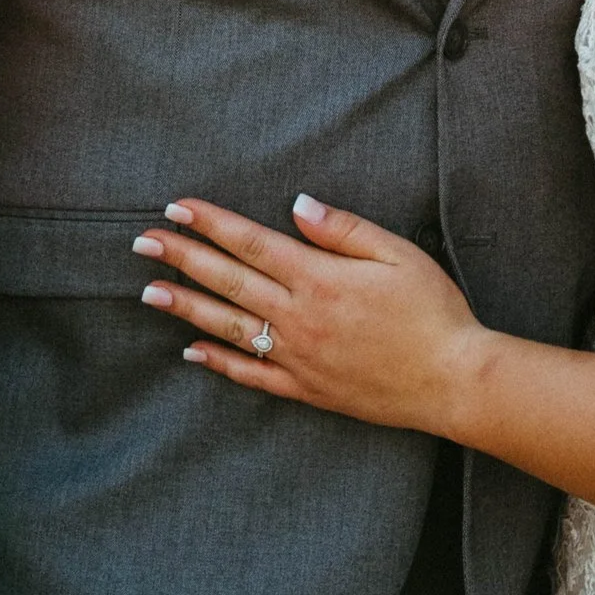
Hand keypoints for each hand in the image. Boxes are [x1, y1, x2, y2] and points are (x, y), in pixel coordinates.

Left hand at [136, 196, 488, 435]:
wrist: (452, 380)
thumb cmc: (433, 312)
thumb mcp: (398, 254)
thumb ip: (344, 229)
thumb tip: (298, 205)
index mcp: (320, 278)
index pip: (252, 243)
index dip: (212, 224)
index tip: (177, 208)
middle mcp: (299, 317)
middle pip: (229, 281)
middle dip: (183, 258)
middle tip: (143, 243)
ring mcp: (298, 356)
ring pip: (229, 327)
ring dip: (186, 307)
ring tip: (150, 292)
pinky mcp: (306, 388)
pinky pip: (251, 375)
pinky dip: (218, 362)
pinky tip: (191, 351)